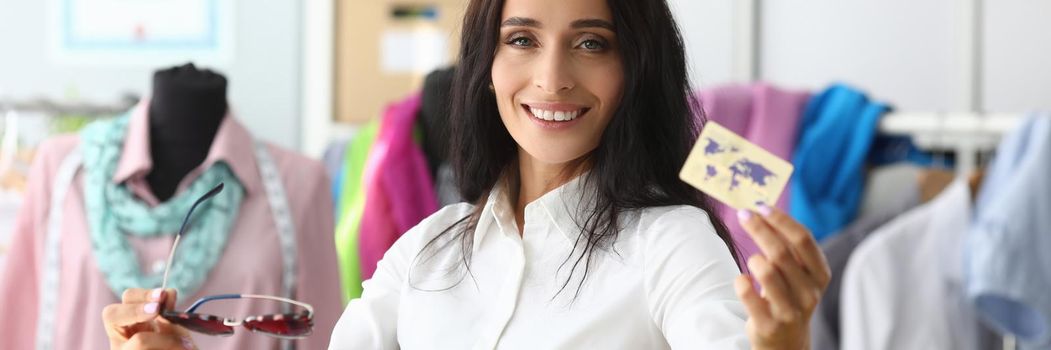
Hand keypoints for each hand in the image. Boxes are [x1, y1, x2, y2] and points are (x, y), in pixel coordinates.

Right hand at [102, 288, 195, 349]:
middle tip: (158, 310)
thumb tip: (167, 292)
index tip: (163, 295)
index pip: (124, 301)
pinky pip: (147, 349)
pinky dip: (172, 347)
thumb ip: (169, 312)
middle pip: (111, 314)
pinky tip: (186, 349)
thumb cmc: (177, 348)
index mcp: (128, 326)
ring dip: (167, 339)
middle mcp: (119, 341)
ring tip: (187, 346)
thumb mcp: (174, 329)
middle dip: (136, 309)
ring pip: (139, 341)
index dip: (141, 295)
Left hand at [735, 205, 830, 349]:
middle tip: (743, 215)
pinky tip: (743, 281)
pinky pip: (747, 292)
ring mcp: (790, 310)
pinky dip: (740, 281)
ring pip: (766, 271)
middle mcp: (809, 293)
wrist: (787, 343)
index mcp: (819, 274)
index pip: (803, 239)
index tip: (761, 206)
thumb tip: (763, 211)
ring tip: (752, 260)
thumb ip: (788, 248)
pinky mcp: (769, 324)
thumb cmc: (789, 299)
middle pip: (781, 251)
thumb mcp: (798, 275)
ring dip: (753, 259)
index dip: (781, 220)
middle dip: (759, 228)